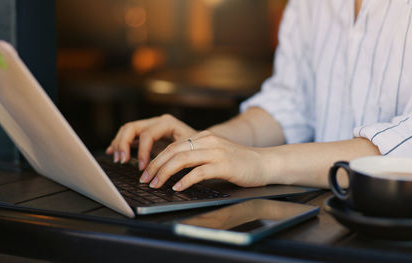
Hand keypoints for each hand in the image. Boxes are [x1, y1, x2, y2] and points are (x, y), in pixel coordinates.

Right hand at [106, 114, 197, 169]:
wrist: (206, 143)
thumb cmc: (200, 148)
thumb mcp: (190, 152)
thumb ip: (176, 159)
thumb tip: (163, 173)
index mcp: (168, 123)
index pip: (147, 134)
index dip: (142, 151)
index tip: (143, 168)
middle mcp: (157, 122)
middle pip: (132, 127)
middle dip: (124, 144)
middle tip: (122, 161)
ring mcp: (151, 126)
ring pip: (128, 129)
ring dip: (120, 143)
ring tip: (118, 159)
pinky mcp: (147, 134)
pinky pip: (129, 135)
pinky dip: (121, 143)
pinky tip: (114, 152)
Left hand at [139, 130, 270, 190]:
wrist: (266, 163)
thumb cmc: (241, 162)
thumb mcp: (216, 153)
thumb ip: (198, 157)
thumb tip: (174, 170)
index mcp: (204, 137)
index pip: (173, 145)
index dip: (157, 158)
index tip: (147, 171)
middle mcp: (208, 141)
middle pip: (173, 151)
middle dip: (155, 166)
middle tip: (145, 179)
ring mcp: (216, 152)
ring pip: (182, 159)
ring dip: (165, 173)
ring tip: (156, 184)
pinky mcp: (224, 165)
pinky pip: (199, 172)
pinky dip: (185, 181)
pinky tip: (177, 188)